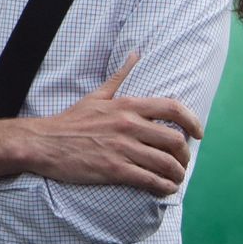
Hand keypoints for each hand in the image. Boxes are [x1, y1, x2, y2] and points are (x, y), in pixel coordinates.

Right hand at [0, 52, 202, 195]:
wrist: (44, 143)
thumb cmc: (71, 121)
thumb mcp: (97, 95)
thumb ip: (120, 76)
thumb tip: (135, 54)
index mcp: (127, 106)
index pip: (172, 109)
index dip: (192, 122)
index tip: (198, 134)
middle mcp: (128, 125)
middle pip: (174, 140)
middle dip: (185, 155)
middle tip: (183, 162)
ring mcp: (122, 148)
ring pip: (165, 163)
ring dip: (177, 174)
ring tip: (177, 178)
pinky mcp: (114, 170)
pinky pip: (149, 180)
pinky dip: (164, 187)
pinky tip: (165, 189)